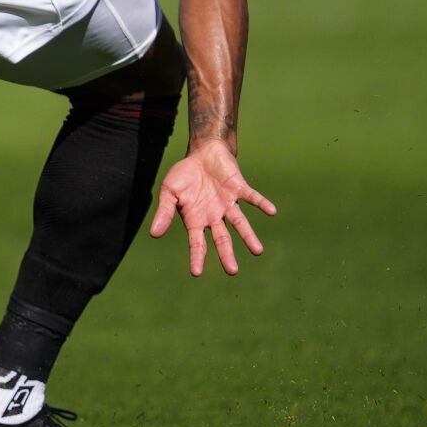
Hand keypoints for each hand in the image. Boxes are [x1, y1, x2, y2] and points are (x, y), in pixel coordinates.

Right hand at [148, 142, 276, 276]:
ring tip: (257, 251)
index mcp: (197, 220)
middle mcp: (215, 216)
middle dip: (227, 254)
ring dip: (248, 236)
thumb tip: (154, 234)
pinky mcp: (239, 188)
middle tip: (232, 271)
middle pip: (222, 239)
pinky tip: (271, 211)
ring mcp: (228, 203)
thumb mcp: (169, 192)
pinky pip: (252, 197)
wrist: (202, 154)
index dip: (197, 257)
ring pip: (240, 223)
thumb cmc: (184, 175)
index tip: (196, 273)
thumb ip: (164, 212)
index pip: (198, 243)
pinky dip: (261, 203)